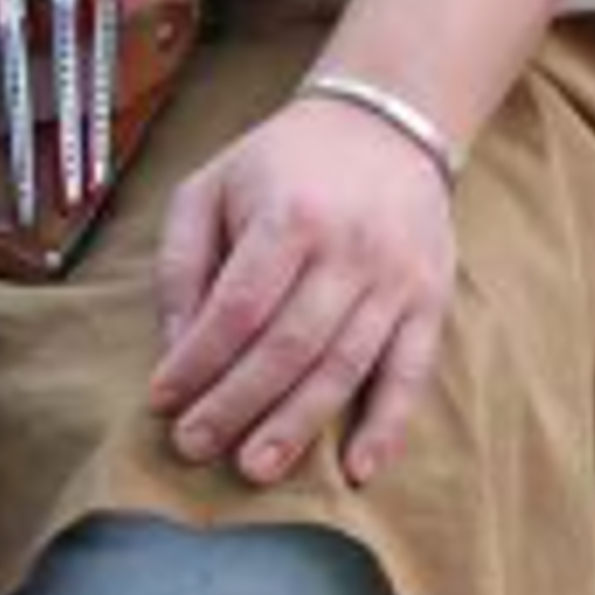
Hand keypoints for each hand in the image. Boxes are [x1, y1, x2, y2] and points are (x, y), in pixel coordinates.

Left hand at [149, 95, 456, 491]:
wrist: (385, 124)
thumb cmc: (280, 164)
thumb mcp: (210, 187)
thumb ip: (183, 263)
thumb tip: (174, 348)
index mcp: (289, 214)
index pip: (239, 306)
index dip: (199, 360)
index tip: (162, 401)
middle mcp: (349, 249)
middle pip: (288, 346)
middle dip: (237, 405)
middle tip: (195, 447)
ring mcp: (397, 279)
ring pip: (344, 367)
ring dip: (297, 426)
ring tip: (254, 467)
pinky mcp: (431, 301)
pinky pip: (412, 374)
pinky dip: (387, 426)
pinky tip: (359, 470)